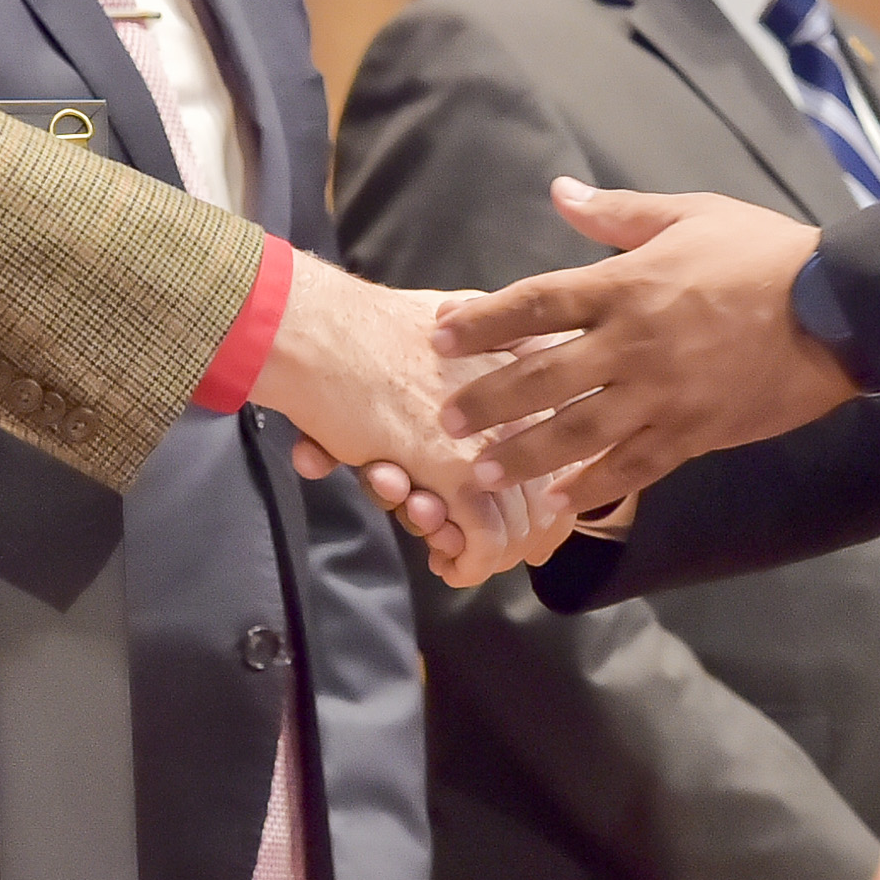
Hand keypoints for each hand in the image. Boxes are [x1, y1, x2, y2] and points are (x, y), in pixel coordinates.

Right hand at [257, 262, 556, 586]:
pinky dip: (467, 565)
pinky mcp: (455, 472)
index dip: (544, 496)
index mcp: (526, 371)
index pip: (562, 449)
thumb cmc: (365, 328)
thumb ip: (478, 346)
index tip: (519, 520)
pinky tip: (443, 564)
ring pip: (519, 524)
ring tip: (448, 554)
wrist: (317, 333)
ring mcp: (492, 439)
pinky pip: (484, 541)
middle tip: (476, 549)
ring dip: (485, 554)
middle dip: (517, 538)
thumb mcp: (450, 315)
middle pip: (547, 495)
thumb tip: (494, 375)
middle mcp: (522, 407)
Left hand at [428, 182, 861, 503]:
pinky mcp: (695, 432)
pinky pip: (635, 467)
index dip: (482, 321)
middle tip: (445, 419)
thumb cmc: (764, 252)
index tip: (441, 336)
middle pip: (541, 377)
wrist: (838, 309)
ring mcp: (663, 395)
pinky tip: (562, 502)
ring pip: (577, 432)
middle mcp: (634, 344)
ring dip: (525, 454)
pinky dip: (595, 488)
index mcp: (627, 285)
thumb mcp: (691, 213)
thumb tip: (559, 192)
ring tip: (482, 471)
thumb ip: (619, 212)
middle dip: (487, 400)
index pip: (535, 303)